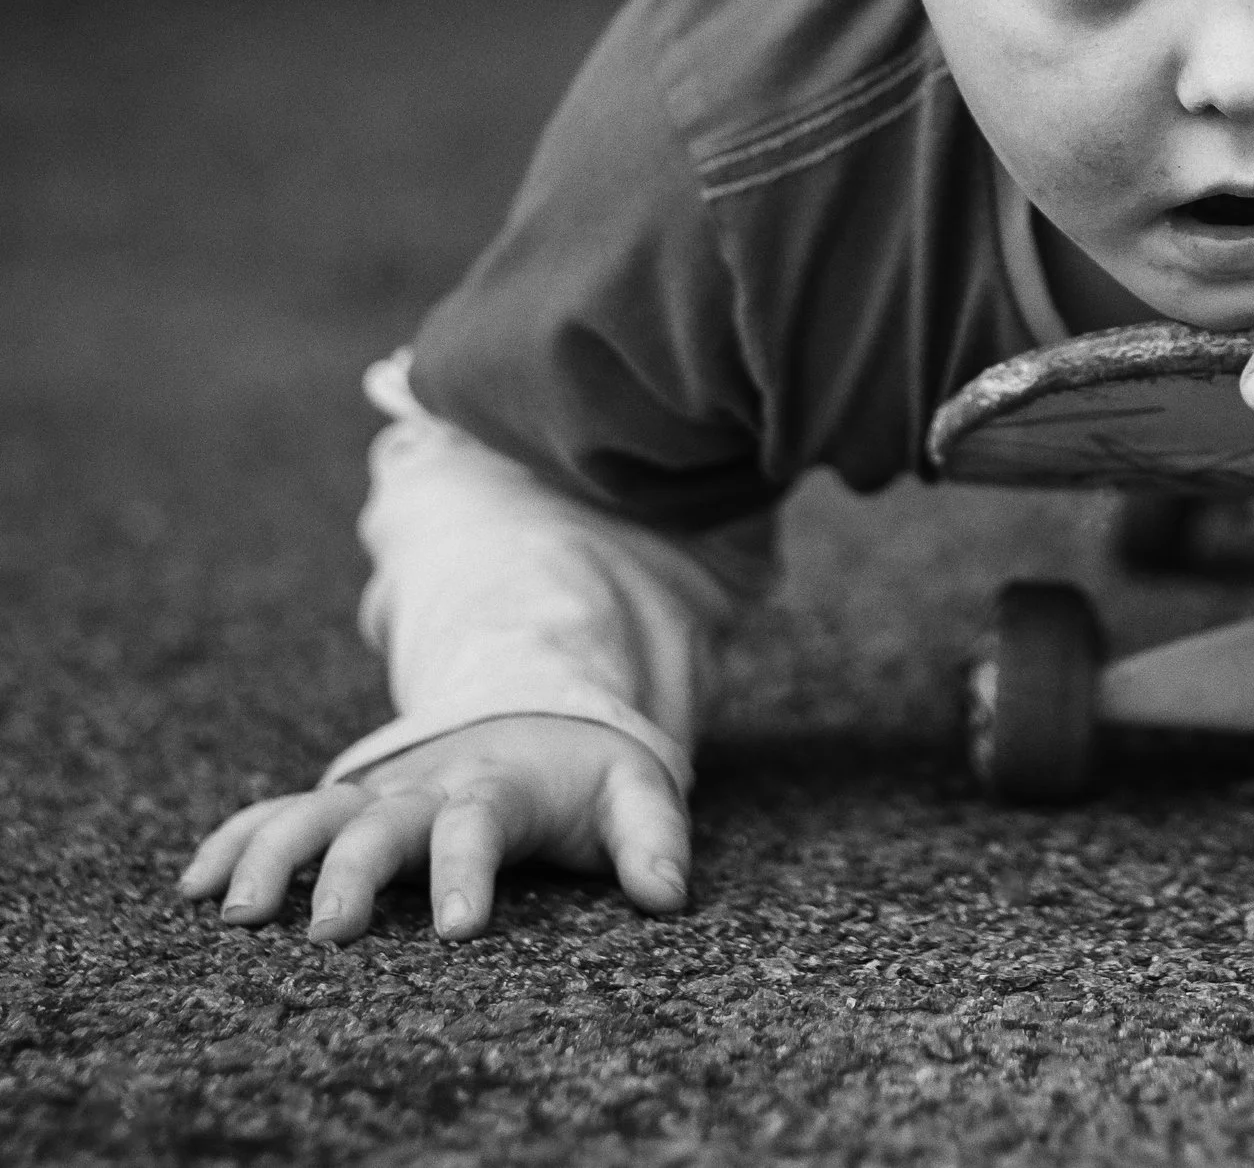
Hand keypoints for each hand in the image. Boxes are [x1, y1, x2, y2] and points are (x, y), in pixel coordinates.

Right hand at [178, 715, 688, 944]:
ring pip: (313, 812)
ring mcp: (379, 793)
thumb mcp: (634, 790)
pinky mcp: (346, 804)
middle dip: (352, 871)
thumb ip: (653, 838)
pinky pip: (280, 813)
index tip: (462, 928)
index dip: (469, 872)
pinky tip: (194, 884)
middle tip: (328, 931)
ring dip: (272, 854)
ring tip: (234, 912)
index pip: (480, 825)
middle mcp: (426, 787)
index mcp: (497, 785)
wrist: (541, 711)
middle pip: (381, 822)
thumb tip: (668, 894)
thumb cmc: (588, 772)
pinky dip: (236, 839)